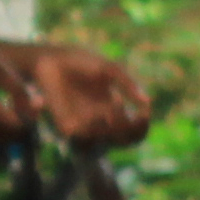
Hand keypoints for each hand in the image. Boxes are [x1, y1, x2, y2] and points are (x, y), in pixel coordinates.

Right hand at [0, 31, 40, 145]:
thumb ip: (18, 88)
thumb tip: (38, 106)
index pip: (17, 127)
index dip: (32, 118)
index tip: (39, 100)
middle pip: (9, 139)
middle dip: (25, 125)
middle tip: (32, 104)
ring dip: (13, 130)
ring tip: (21, 106)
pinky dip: (1, 129)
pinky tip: (6, 109)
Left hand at [26, 44, 154, 150]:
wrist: (51, 59)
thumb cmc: (80, 62)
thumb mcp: (110, 70)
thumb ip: (128, 84)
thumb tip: (147, 102)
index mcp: (111, 109)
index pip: (132, 130)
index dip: (142, 126)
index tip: (146, 112)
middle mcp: (99, 121)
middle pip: (124, 141)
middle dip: (134, 130)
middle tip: (135, 116)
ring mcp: (84, 125)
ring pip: (107, 141)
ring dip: (116, 127)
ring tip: (116, 106)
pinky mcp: (67, 126)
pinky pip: (87, 135)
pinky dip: (97, 125)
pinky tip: (101, 111)